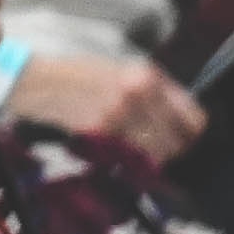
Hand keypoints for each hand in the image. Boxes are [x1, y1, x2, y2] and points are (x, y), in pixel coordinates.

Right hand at [5, 45, 203, 166]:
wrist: (39, 82)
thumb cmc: (81, 77)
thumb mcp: (124, 71)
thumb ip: (156, 93)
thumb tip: (186, 120)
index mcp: (148, 76)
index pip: (193, 117)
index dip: (192, 134)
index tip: (186, 141)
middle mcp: (138, 93)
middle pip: (177, 142)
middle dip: (171, 152)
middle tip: (158, 152)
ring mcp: (120, 114)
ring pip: (155, 155)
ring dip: (149, 160)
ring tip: (135, 152)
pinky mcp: (101, 133)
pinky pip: (129, 159)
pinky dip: (127, 162)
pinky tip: (117, 153)